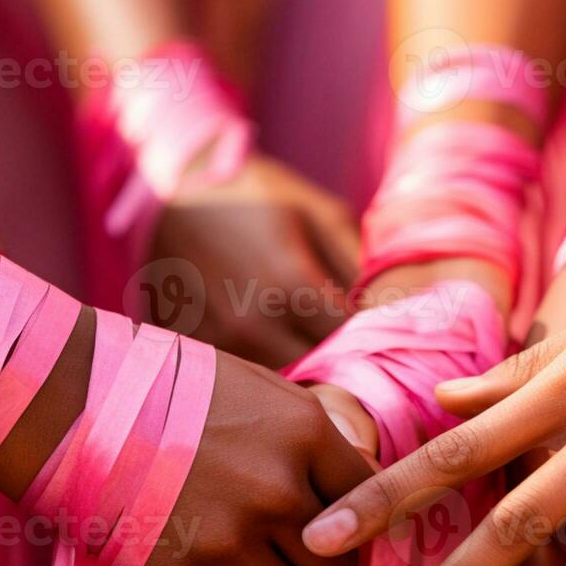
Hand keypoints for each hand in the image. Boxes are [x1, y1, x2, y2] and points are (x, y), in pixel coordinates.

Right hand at [132, 350, 369, 565]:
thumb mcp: (260, 391)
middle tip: (287, 549)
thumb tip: (373, 494)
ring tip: (250, 565)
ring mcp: (227, 538)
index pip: (369, 500)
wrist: (71, 399)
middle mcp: (276, 490)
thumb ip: (315, 443)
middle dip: (318, 564)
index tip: (327, 515)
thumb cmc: (170, 388)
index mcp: (304, 433)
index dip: (353, 514)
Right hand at [152, 156, 359, 365]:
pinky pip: (245, 371)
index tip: (375, 328)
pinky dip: (262, 361)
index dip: (369, 337)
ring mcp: (219, 339)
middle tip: (344, 340)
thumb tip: (390, 312)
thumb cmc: (259, 195)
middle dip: (337, 360)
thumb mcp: (321, 212)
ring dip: (301, 366)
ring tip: (305, 339)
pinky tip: (265, 334)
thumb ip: (360, 264)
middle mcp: (254, 321)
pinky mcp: (195, 345)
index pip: (351, 340)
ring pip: (281, 379)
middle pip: (318, 370)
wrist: (176, 186)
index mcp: (293, 284)